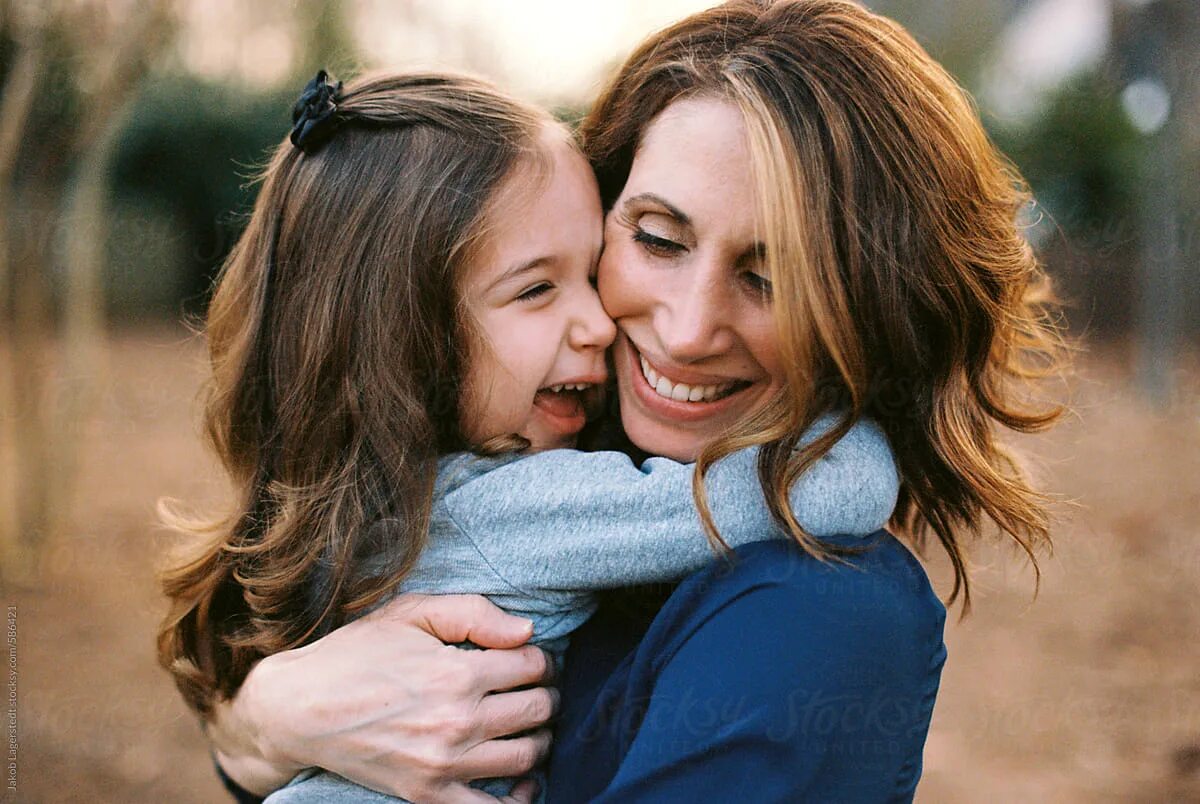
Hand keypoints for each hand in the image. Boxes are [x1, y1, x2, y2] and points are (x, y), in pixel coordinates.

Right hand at [210, 593, 558, 802]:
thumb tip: (528, 631)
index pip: (534, 665)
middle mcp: (457, 721)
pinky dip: (519, 798)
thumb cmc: (357, 654)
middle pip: (539, 710)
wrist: (299, 709)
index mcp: (457, 672)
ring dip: (539, 738)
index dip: (540, 658)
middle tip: (535, 689)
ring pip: (528, 756)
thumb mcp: (411, 614)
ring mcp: (444, 765)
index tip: (531, 659)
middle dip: (546, 694)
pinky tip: (520, 780)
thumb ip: (474, 613)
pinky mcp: (428, 795)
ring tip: (526, 725)